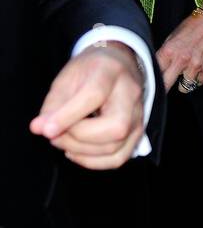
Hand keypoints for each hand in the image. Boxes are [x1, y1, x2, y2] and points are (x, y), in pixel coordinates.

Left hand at [29, 42, 145, 168]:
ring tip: (62, 141)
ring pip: (115, 148)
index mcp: (110, 71)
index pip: (94, 96)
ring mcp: (139, 115)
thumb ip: (53, 105)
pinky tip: (76, 151)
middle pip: (115, 127)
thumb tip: (39, 129)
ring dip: (81, 152)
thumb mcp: (66, 79)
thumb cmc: (89, 71)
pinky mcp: (138, 132)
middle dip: (78, 138)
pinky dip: (92, 161)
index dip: (68, 116)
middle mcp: (131, 93)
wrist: (117, 65)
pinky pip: (118, 158)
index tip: (46, 131)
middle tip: (55, 134)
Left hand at [156, 0, 202, 91]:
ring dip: (185, 80)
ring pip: (184, 87)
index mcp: (169, 51)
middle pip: (166, 85)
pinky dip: (199, 77)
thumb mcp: (171, 38)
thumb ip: (164, 56)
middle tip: (167, 84)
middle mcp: (182, 60)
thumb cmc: (192, 28)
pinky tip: (200, 64)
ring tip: (189, 67)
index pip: (155, 73)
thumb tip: (155, 70)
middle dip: (165, 86)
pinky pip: (199, 82)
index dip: (153, 79)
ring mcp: (196, 66)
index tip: (153, 84)